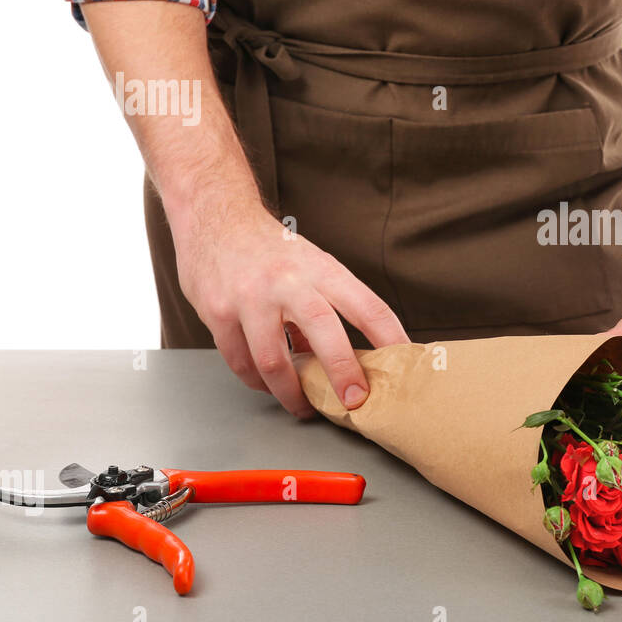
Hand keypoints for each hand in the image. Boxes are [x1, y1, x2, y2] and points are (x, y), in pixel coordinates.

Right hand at [170, 198, 409, 417]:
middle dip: (343, 371)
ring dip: (291, 393)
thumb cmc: (271, 249)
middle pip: (324, 329)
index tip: (406, 364)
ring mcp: (249, 297)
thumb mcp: (309, 266)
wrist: (215, 216)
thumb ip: (328, 307)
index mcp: (321, 269)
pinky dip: (258, 381)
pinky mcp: (217, 313)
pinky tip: (268, 384)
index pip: (366, 305)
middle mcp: (287, 280)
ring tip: (304, 406)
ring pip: (274, 360)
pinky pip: (241, 362)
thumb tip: (350, 357)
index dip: (390, 337)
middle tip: (355, 401)